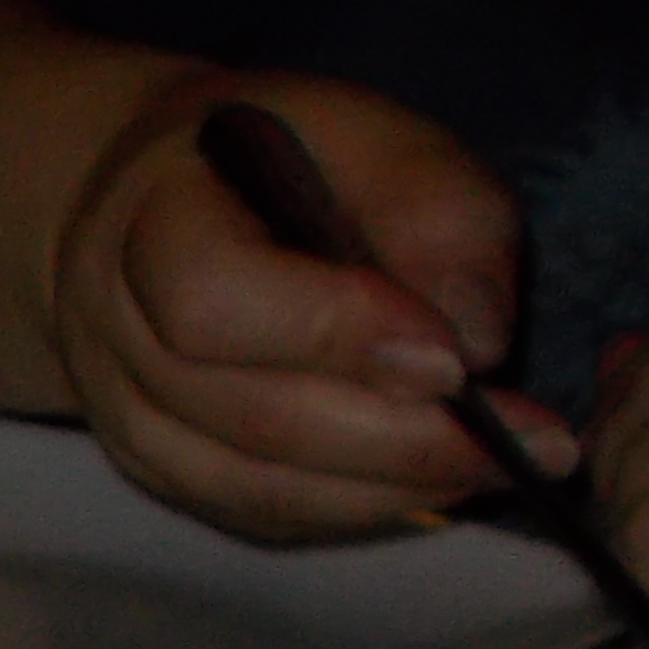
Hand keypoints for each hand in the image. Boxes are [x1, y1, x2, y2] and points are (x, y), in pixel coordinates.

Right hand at [50, 69, 579, 538]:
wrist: (148, 207)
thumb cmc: (275, 160)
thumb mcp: (370, 134)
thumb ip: (436, 211)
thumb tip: (482, 339)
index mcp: (144, 221)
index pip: (210, 301)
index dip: (333, 335)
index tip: (456, 357)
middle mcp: (114, 335)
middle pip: (250, 418)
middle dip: (403, 439)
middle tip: (534, 441)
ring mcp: (126, 419)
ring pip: (256, 488)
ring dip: (393, 488)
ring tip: (506, 465)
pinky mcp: (161, 472)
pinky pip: (262, 514)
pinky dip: (360, 507)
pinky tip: (437, 478)